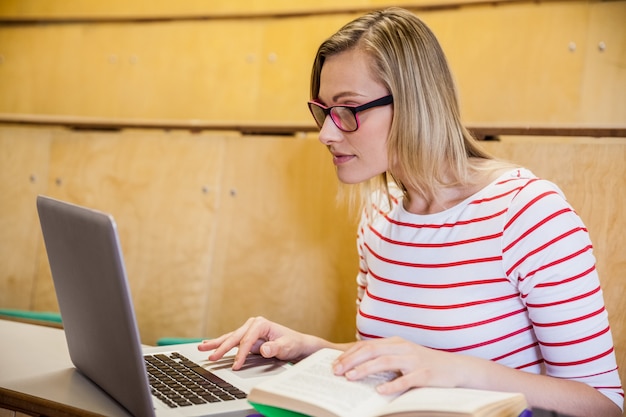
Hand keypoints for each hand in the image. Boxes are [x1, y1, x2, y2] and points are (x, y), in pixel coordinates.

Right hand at [197, 316, 318, 369]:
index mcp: (261, 324)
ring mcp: (248, 330)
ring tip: (202, 347)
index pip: (247, 340)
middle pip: (234, 337)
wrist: (296, 345)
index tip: (236, 365)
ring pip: (229, 338)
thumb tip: (264, 349)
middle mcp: (253, 325)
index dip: (241, 353)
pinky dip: (220, 343)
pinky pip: (231, 341)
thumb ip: (276, 348)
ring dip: (216, 343)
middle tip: (211, 357)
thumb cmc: (292, 344)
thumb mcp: (287, 346)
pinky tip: (209, 344)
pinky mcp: (246, 338)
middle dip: (222, 347)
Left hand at [332, 337, 468, 394]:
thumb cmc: (424, 363)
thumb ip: (384, 357)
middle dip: (351, 360)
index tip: (335, 363)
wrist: (454, 368)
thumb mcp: (403, 355)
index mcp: (395, 342)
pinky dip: (392, 385)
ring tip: (351, 378)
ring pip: (385, 362)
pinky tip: (380, 391)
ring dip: (365, 370)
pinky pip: (406, 380)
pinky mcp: (424, 374)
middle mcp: (403, 348)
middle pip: (372, 351)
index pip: (367, 345)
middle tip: (336, 371)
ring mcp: (414, 360)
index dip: (349, 354)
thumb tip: (358, 365)